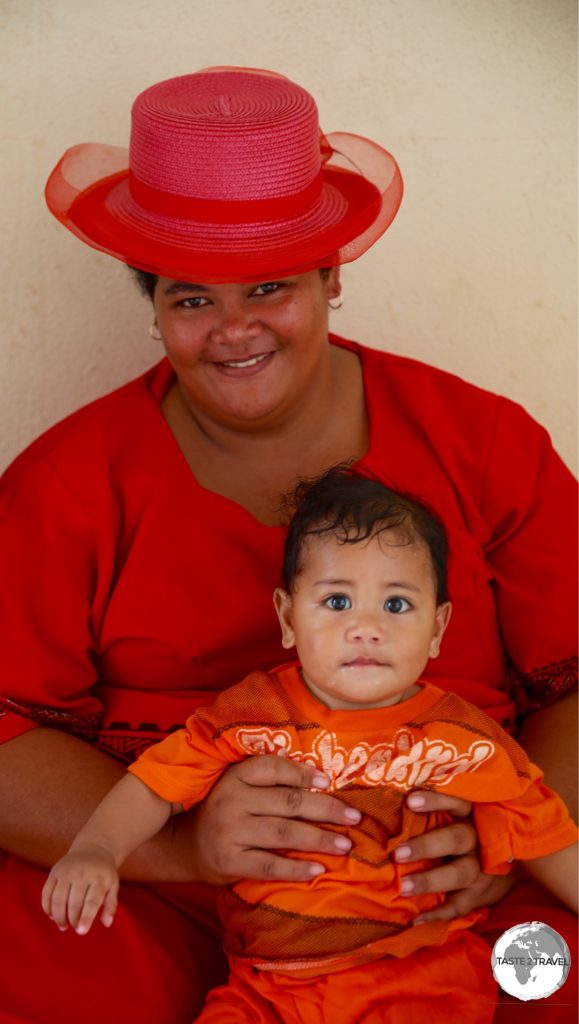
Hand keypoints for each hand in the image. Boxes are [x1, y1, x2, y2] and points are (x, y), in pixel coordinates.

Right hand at [41, 842, 118, 933]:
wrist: (93, 849)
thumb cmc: (104, 874)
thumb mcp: (113, 886)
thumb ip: (111, 905)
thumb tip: (107, 923)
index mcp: (99, 878)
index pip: (92, 901)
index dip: (86, 918)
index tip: (81, 932)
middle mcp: (82, 874)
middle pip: (74, 903)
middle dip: (73, 920)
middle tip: (76, 928)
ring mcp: (66, 872)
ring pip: (58, 899)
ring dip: (59, 917)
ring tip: (63, 926)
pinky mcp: (54, 872)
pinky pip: (46, 893)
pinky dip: (47, 908)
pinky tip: (53, 916)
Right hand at [185, 754, 361, 884]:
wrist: (184, 847)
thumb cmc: (223, 811)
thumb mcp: (237, 787)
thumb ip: (268, 780)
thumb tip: (314, 773)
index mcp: (234, 777)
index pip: (272, 768)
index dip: (302, 773)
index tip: (328, 782)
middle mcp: (231, 801)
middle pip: (287, 802)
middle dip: (325, 810)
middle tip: (354, 817)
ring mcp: (230, 832)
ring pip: (283, 833)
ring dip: (318, 839)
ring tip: (344, 844)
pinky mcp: (230, 862)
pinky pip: (269, 866)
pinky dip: (295, 869)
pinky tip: (318, 870)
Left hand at [393, 790, 515, 921]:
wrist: (514, 862)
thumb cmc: (473, 830)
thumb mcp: (465, 815)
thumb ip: (440, 810)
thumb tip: (392, 803)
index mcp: (473, 814)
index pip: (458, 802)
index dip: (436, 801)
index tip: (410, 801)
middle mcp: (479, 840)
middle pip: (457, 839)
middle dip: (427, 846)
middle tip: (399, 853)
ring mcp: (482, 869)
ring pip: (459, 874)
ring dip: (430, 880)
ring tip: (404, 887)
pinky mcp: (480, 894)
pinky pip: (460, 905)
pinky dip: (438, 913)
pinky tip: (415, 919)